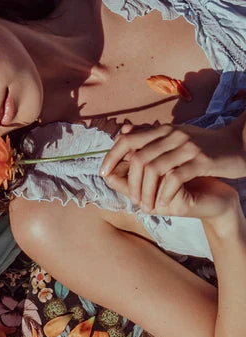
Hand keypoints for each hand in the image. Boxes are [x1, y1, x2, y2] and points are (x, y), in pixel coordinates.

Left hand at [100, 121, 245, 219]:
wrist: (236, 147)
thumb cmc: (204, 147)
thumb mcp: (176, 139)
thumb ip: (152, 139)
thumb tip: (123, 135)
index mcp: (163, 130)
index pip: (128, 140)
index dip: (112, 156)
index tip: (103, 172)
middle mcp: (172, 134)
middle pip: (138, 156)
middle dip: (130, 181)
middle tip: (131, 199)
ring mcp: (186, 146)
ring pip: (154, 168)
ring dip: (146, 191)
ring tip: (145, 206)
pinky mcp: (201, 160)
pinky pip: (176, 177)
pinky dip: (165, 192)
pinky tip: (162, 205)